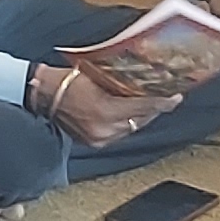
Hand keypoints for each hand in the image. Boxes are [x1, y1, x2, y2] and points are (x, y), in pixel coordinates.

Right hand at [44, 64, 183, 148]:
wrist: (44, 93)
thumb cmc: (68, 80)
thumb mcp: (99, 77)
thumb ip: (122, 86)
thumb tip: (144, 86)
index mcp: (105, 110)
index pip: (144, 107)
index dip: (163, 103)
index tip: (176, 98)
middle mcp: (104, 128)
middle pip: (140, 120)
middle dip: (153, 109)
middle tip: (165, 99)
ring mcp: (99, 138)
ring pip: (131, 129)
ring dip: (139, 117)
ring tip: (147, 105)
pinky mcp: (94, 143)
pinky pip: (118, 134)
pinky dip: (124, 124)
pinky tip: (127, 115)